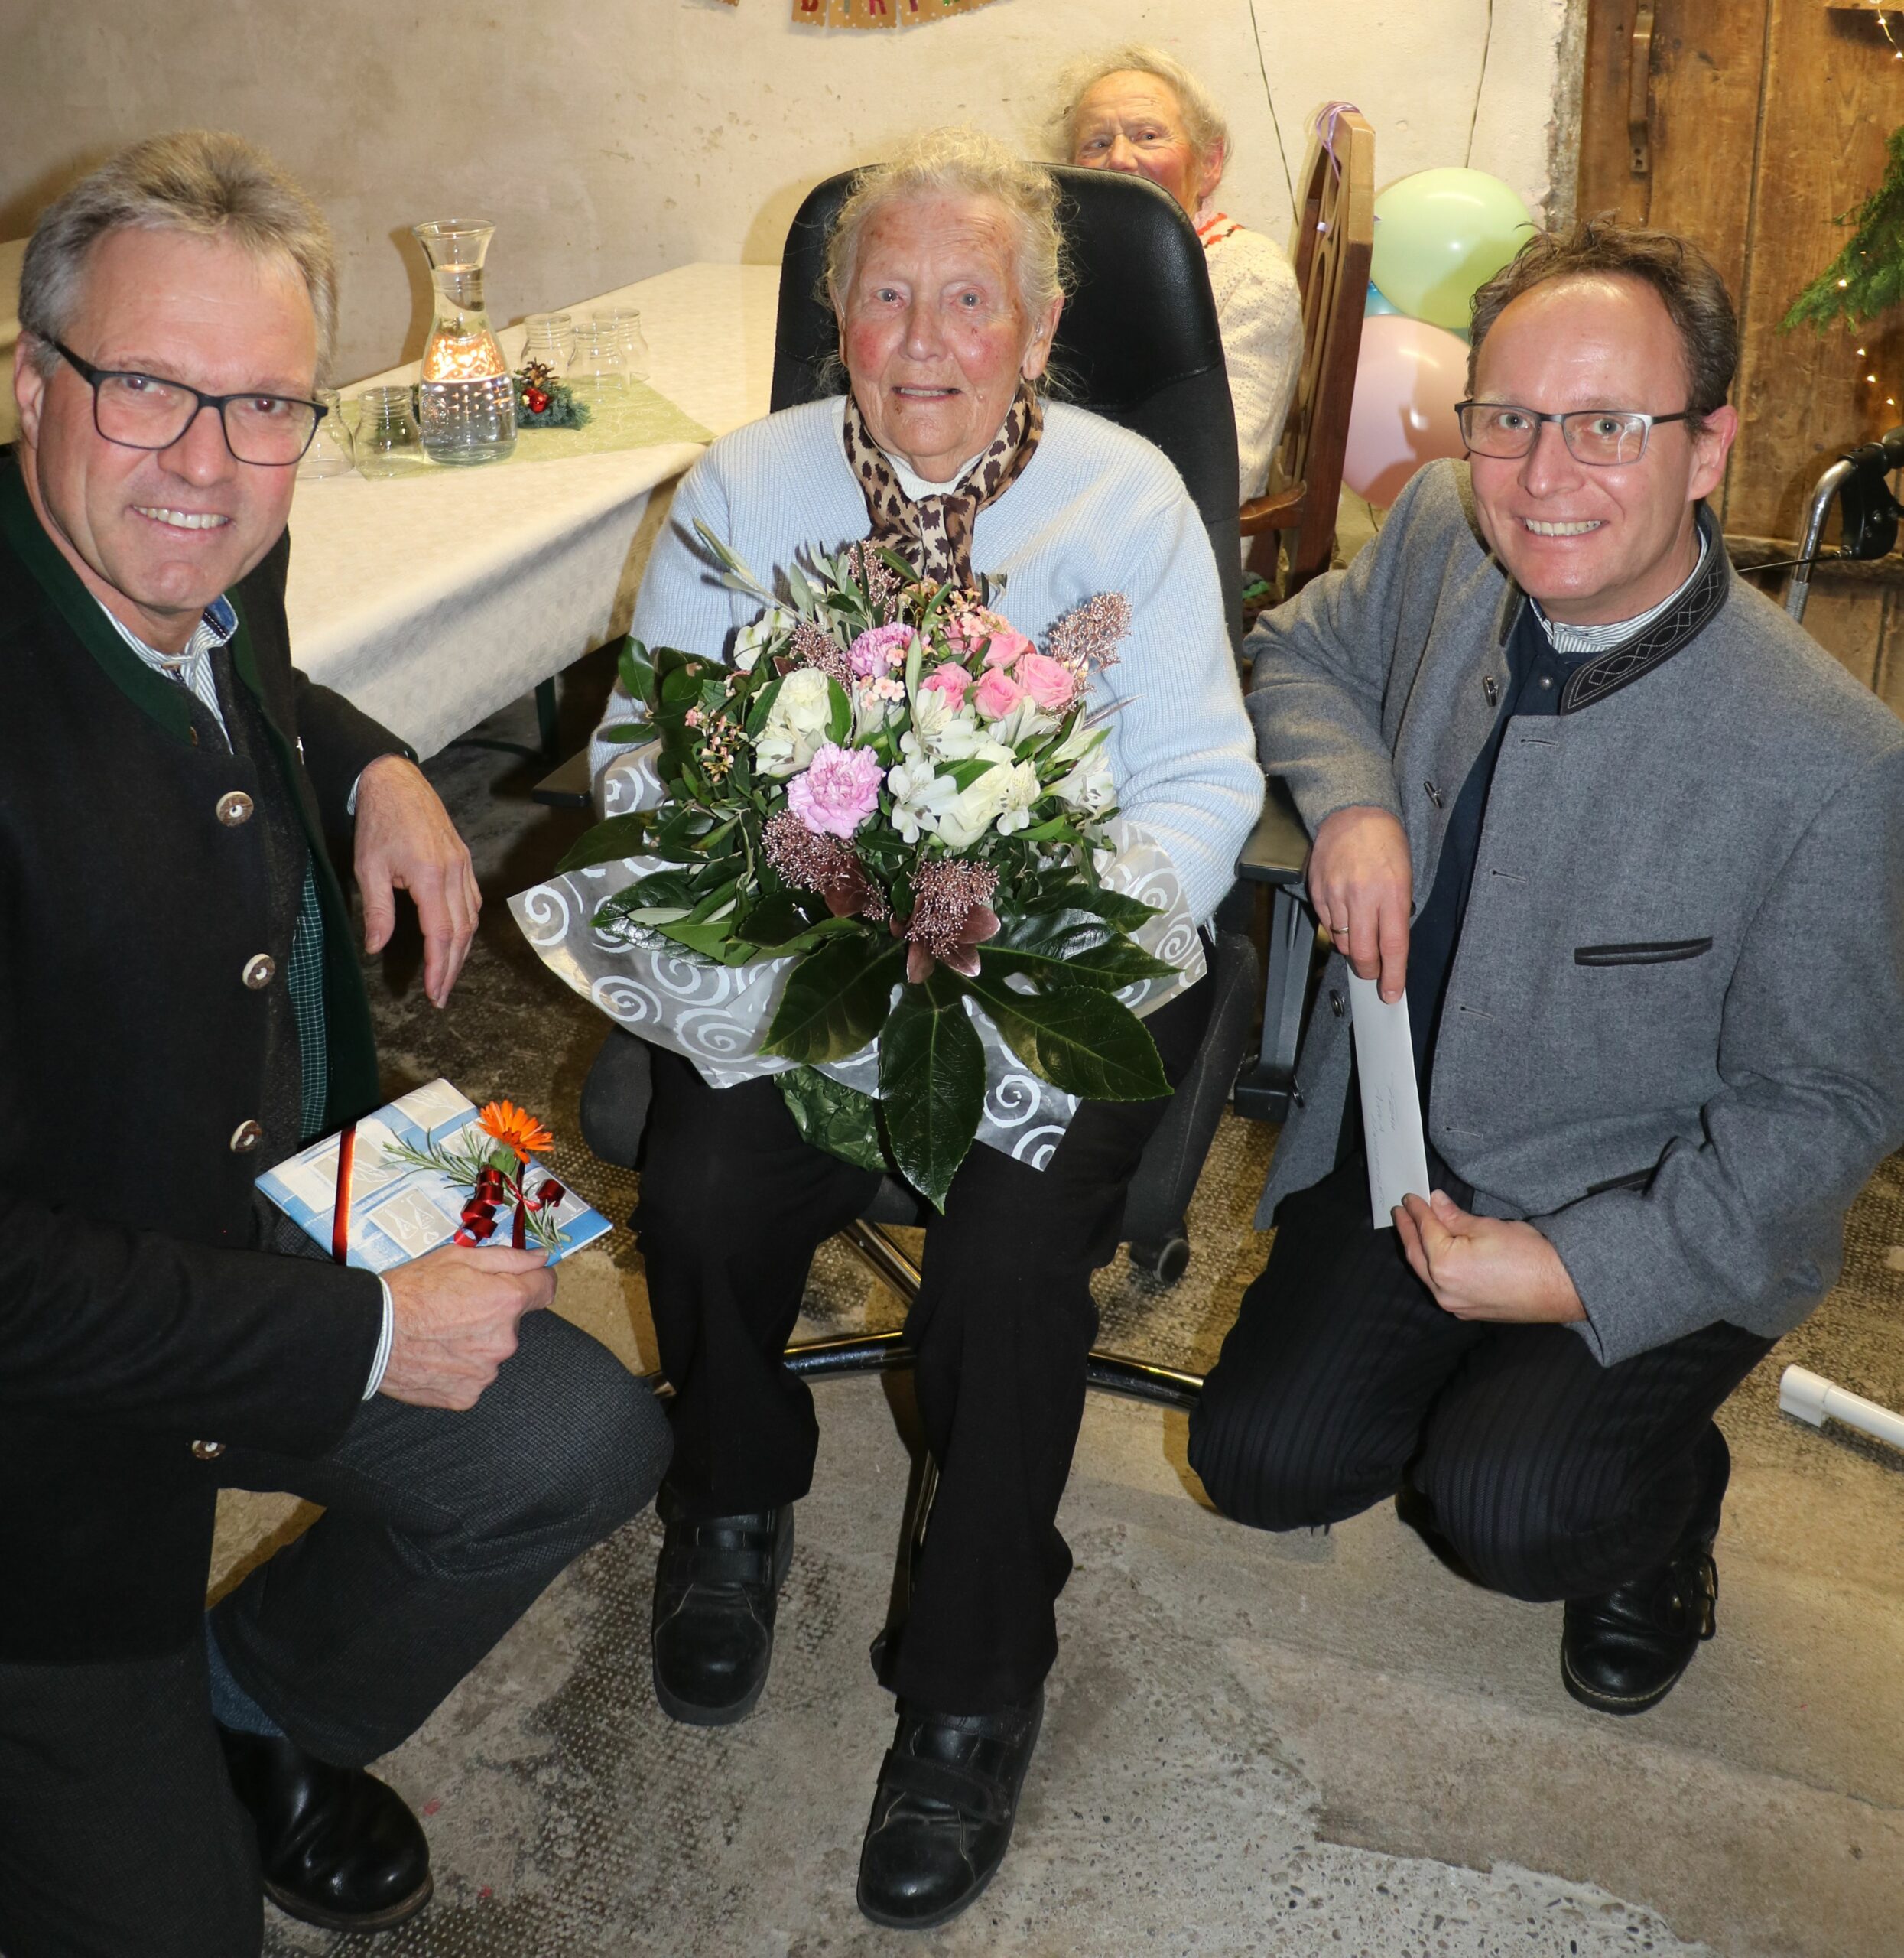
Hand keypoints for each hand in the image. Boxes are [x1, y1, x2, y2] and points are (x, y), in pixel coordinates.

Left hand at [353, 755, 480, 1006]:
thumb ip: (376, 910)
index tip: (434, 992)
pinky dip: (467, 925)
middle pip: (462, 932)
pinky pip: (472, 900)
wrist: (394, 782)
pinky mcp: (464, 860)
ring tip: (448, 974)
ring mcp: (463, 865)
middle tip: (441, 995)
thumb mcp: (368, 867)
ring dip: (462, 950)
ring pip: (471, 918)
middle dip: (452, 968)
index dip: (439, 967)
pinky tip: (457, 939)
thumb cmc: (378, 821)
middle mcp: (454, 872)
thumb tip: (375, 946)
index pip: (441, 933)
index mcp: (430, 876)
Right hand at [378, 1244, 555, 1409]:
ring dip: (475, 1343)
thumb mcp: (459, 1257)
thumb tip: (542, 1258)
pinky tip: (435, 1356)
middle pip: (513, 1322)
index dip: (535, 1280)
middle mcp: (505, 1340)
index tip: (524, 1280)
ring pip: (491, 1351)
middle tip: (456, 1308)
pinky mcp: (467, 1395)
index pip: (546, 1288)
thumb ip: (509, 1258)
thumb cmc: (411, 1291)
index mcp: (508, 1300)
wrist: (370, 1334)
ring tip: (439, 1334)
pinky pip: (472, 1378)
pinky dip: (459, 1368)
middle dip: (493, 1313)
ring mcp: (487, 1371)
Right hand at [1309, 805, 1411, 1001]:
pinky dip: (1336, 928)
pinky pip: (1326, 924)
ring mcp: (1337, 895)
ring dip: (1352, 947)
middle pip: (1363, 952)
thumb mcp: (1404, 876)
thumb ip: (1396, 911)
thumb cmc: (1385, 843)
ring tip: (1360, 936)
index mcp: (1392, 893)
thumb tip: (1389, 947)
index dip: (1392, 976)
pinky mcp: (1318, 891)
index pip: (1393, 947)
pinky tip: (1345, 916)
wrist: (1353, 813)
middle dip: (1369, 970)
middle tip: (1373, 973)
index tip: (1390, 993)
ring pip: (1342, 941)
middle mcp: (1363, 897)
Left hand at [1394, 1190, 1585, 1323]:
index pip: (1425, 1230)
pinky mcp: (1467, 1311)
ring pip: (1425, 1273)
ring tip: (1411, 1230)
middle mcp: (1444, 1290)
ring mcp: (1454, 1305)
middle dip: (1407, 1231)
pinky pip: (1439, 1287)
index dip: (1417, 1210)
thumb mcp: (1488, 1227)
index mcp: (1445, 1265)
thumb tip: (1436, 1202)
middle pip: (1417, 1254)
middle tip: (1400, 1212)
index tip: (1411, 1197)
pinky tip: (1433, 1256)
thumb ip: (1455, 1217)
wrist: (1562, 1288)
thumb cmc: (1531, 1256)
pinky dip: (1432, 1268)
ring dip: (1417, 1250)